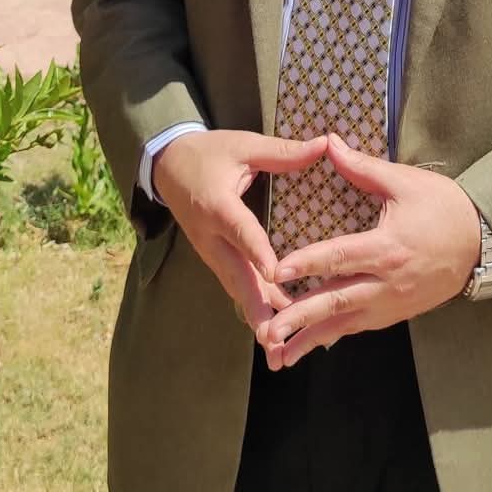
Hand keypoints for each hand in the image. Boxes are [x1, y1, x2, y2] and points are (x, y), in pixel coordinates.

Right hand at [153, 129, 328, 341]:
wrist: (168, 166)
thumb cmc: (209, 154)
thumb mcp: (244, 146)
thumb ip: (282, 152)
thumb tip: (324, 145)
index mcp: (218, 205)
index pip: (241, 232)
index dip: (258, 253)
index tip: (276, 275)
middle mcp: (211, 236)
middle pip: (236, 276)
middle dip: (256, 307)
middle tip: (274, 336)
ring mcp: (211, 252)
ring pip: (236, 288)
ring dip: (256, 316)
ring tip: (276, 347)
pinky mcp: (215, 259)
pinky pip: (235, 286)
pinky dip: (252, 308)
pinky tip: (272, 330)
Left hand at [262, 135, 482, 370]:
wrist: (482, 243)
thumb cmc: (444, 208)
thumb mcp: (406, 182)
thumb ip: (363, 168)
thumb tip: (329, 143)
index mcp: (387, 247)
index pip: (339, 257)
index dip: (306, 264)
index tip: (276, 271)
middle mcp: (387, 282)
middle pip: (337, 302)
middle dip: (300, 317)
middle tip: (268, 331)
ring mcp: (392, 303)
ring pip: (345, 324)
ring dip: (311, 339)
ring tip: (279, 354)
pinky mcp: (396, 313)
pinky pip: (359, 327)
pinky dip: (333, 336)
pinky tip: (310, 345)